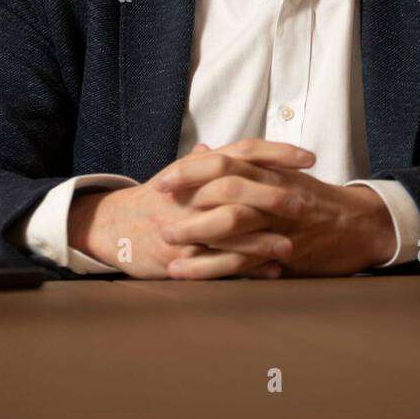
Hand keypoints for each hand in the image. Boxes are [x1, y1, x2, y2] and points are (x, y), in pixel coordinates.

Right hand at [66, 139, 316, 278]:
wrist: (111, 226)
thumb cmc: (154, 200)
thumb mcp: (178, 175)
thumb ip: (205, 163)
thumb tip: (218, 148)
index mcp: (197, 169)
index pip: (243, 151)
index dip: (277, 152)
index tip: (307, 158)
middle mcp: (192, 193)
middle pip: (240, 188)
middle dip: (276, 197)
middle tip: (307, 203)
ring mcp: (185, 226)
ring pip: (231, 229)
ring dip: (265, 239)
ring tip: (293, 245)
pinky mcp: (179, 257)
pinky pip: (218, 263)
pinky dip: (247, 267)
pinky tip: (270, 270)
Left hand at [158, 138, 395, 276]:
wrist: (360, 226)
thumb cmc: (314, 199)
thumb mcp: (280, 173)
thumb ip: (240, 163)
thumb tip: (202, 149)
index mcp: (271, 171)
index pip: (226, 161)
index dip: (192, 170)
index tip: (163, 181)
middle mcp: (276, 192)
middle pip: (226, 187)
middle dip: (188, 200)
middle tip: (158, 212)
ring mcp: (282, 223)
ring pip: (234, 223)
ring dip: (195, 233)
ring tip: (166, 245)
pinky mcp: (285, 254)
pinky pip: (245, 260)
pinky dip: (213, 267)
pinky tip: (188, 272)